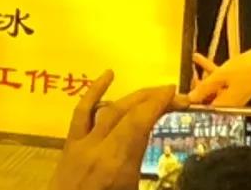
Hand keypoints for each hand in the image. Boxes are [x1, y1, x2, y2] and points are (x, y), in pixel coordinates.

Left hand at [48, 70, 184, 189]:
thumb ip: (153, 176)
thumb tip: (181, 170)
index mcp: (116, 165)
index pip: (139, 122)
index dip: (159, 104)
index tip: (178, 96)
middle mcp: (98, 148)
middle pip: (128, 112)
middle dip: (153, 99)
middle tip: (176, 96)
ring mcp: (81, 145)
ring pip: (109, 109)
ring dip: (133, 97)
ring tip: (154, 91)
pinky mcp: (69, 146)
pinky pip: (82, 112)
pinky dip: (95, 91)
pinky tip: (109, 74)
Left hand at [187, 41, 250, 106]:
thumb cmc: (248, 68)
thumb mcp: (221, 75)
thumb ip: (205, 87)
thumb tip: (190, 98)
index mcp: (226, 105)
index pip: (204, 109)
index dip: (192, 102)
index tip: (181, 94)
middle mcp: (230, 102)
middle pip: (208, 99)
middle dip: (197, 88)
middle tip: (188, 77)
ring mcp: (234, 94)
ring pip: (213, 87)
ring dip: (203, 77)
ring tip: (192, 66)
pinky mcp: (237, 85)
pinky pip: (220, 80)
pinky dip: (211, 70)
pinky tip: (199, 58)